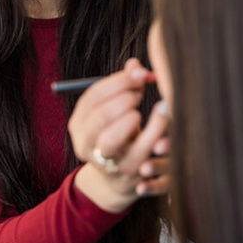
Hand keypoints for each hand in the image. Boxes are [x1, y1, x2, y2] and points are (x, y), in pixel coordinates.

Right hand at [69, 59, 168, 210]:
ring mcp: (105, 161)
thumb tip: (135, 64)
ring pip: (110, 138)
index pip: (92, 97)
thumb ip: (125, 86)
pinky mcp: (127, 172)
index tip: (139, 72)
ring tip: (140, 109)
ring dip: (129, 117)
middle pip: (99, 115)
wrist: (120, 178)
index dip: (116, 81)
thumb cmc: (121, 134)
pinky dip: (154, 129)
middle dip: (123, 98)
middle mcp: (85, 143)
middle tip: (139, 93)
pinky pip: (140, 150)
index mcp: (79, 123)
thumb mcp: (117, 110)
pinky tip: (163, 114)